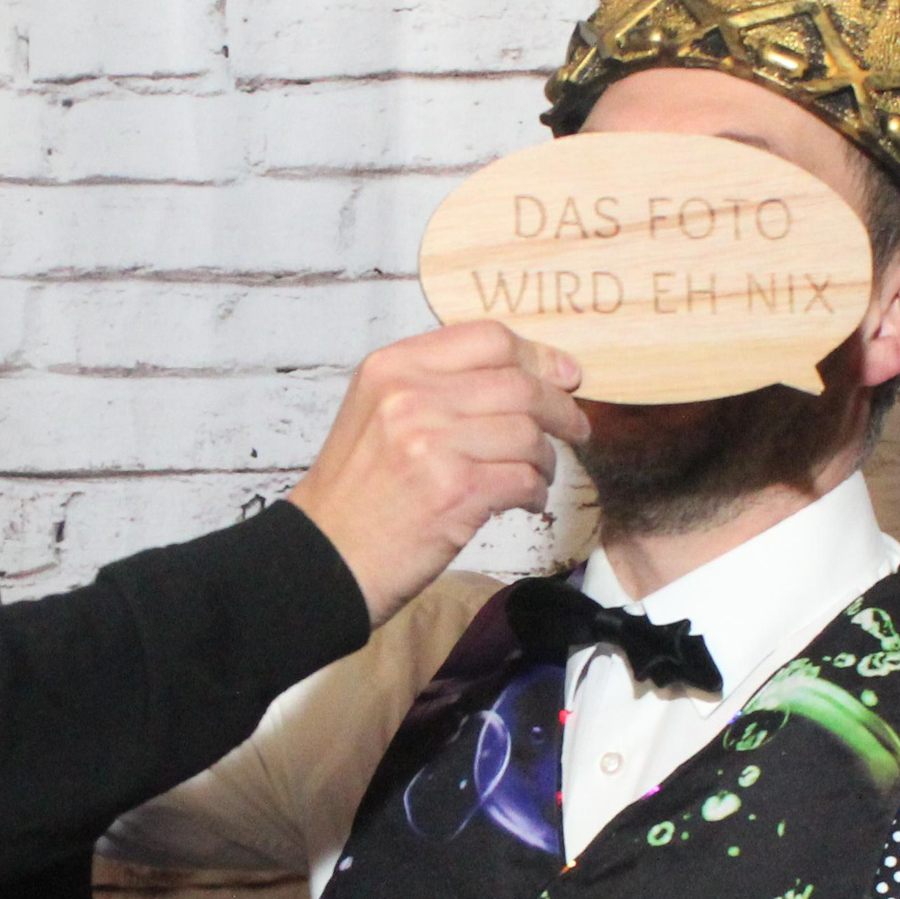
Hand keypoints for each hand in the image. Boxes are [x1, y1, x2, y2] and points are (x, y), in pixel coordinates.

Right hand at [287, 322, 588, 623]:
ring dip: (545, 459)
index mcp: (392, 367)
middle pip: (519, 384)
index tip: (563, 375)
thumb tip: (527, 375)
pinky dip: (534, 493)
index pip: (488, 339)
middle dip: (560, 408)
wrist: (324, 559)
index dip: (538, 356)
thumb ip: (438, 387)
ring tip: (536, 476)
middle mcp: (411, 396)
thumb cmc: (357, 495)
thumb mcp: (378, 414)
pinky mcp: (456, 492)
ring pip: (528, 433)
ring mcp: (433, 443)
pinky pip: (524, 479)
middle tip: (575, 427)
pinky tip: (524, 502)